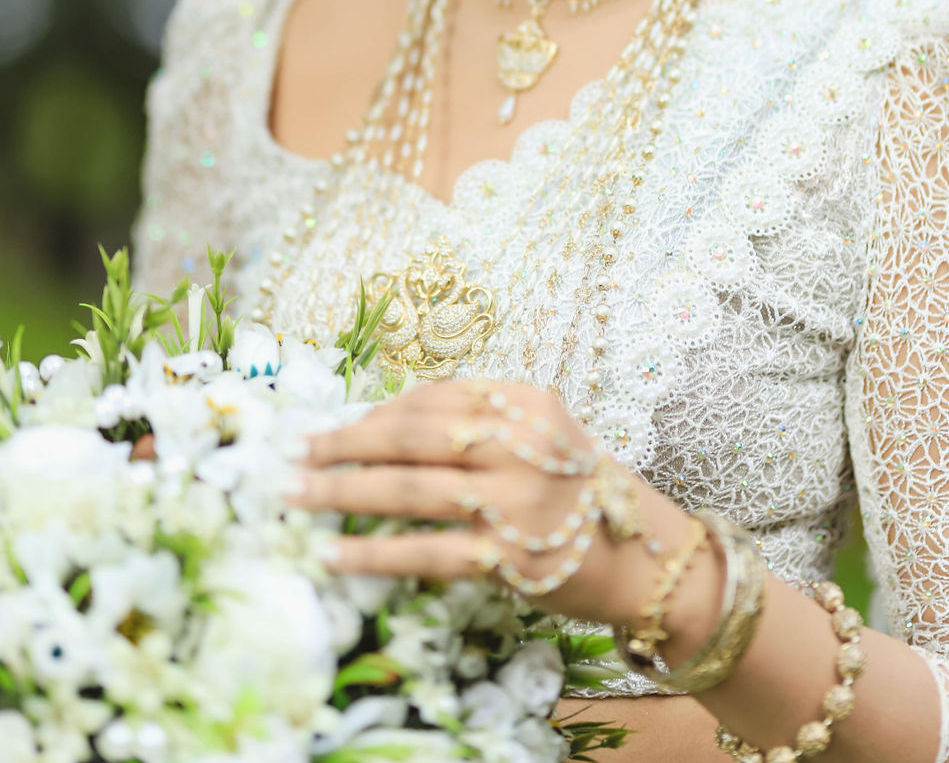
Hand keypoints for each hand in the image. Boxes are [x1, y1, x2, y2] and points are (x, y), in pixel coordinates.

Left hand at [285, 378, 692, 630]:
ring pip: (412, 490)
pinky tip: (336, 556)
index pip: (435, 395)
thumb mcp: (540, 434)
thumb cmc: (578, 490)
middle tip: (296, 450)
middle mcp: (520, 444)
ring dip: (344, 492)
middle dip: (347, 442)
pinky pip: (428, 553)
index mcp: (525, 402)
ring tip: (296, 495)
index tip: (336, 424)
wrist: (645, 555)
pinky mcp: (510, 558)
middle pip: (415, 435)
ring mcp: (515, 501)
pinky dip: (376, 556)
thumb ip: (479, 421)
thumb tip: (385, 423)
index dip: (378, 410)